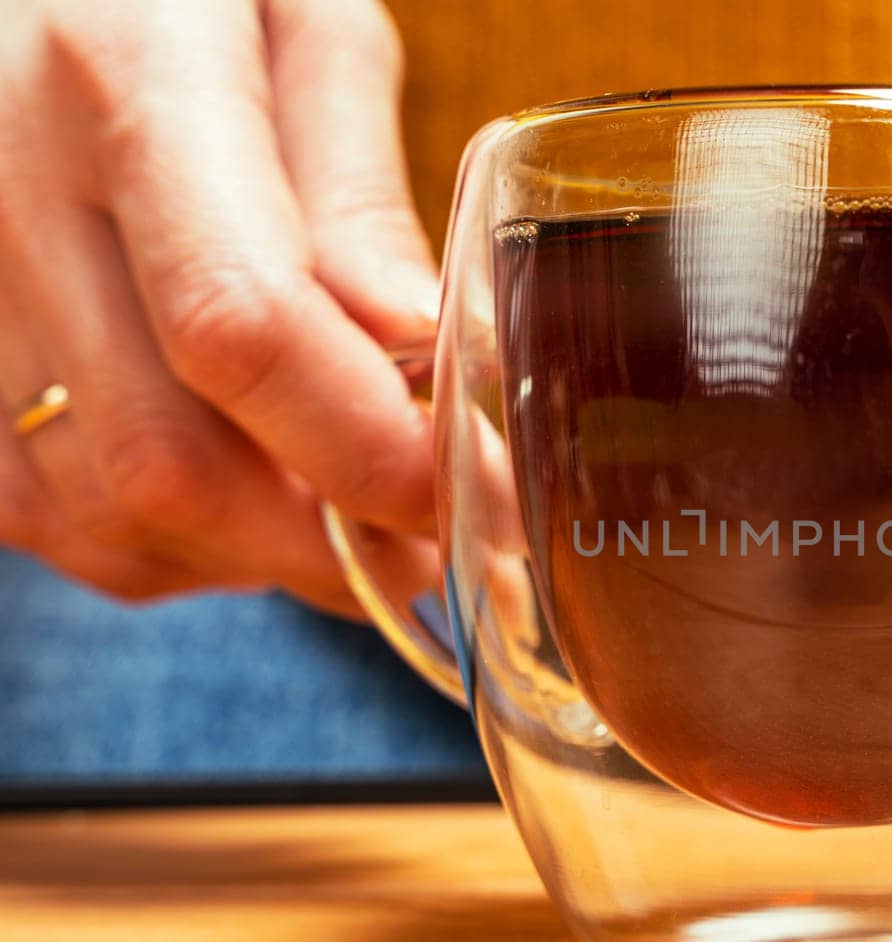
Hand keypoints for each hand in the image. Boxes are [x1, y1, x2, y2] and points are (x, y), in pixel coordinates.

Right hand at [0, 0, 436, 614]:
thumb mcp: (302, 21)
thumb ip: (357, 188)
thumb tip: (416, 344)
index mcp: (126, 82)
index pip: (238, 319)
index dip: (361, 444)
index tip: (457, 493)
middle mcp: (9, 195)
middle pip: (166, 458)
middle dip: (320, 536)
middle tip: (419, 539)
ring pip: (106, 513)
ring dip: (249, 548)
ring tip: (332, 497)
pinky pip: (54, 519)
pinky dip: (169, 540)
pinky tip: (236, 481)